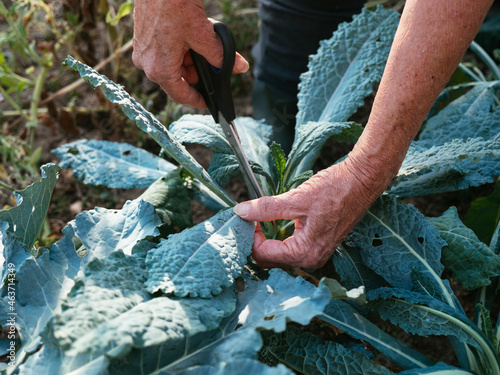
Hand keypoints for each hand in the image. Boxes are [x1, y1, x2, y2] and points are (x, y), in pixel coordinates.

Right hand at [132, 0, 248, 107]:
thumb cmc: (173, 5)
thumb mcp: (202, 34)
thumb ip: (220, 56)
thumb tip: (239, 68)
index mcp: (160, 69)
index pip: (181, 95)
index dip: (199, 100)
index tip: (210, 101)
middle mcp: (147, 64)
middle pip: (178, 80)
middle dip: (198, 72)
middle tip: (213, 62)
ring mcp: (142, 52)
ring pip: (173, 65)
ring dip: (190, 59)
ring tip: (202, 41)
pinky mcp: (142, 40)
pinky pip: (165, 53)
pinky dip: (181, 49)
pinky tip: (191, 35)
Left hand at [234, 158, 388, 268]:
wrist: (362, 181)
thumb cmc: (336, 189)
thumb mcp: (296, 198)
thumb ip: (266, 208)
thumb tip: (241, 211)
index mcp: (305, 253)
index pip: (263, 254)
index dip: (250, 236)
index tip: (247, 217)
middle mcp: (311, 259)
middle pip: (270, 259)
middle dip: (256, 241)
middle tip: (250, 218)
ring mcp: (316, 253)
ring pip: (279, 255)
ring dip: (266, 239)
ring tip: (259, 218)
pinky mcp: (318, 244)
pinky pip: (290, 248)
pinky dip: (278, 237)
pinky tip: (274, 221)